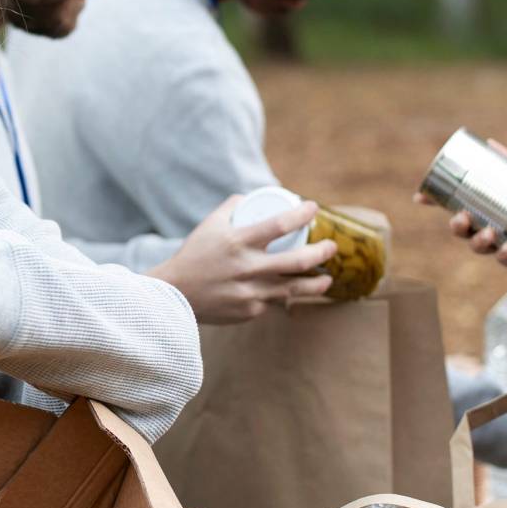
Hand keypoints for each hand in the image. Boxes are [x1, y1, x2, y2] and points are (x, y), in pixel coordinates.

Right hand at [147, 196, 336, 324]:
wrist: (175, 294)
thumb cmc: (194, 254)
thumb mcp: (210, 225)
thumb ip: (232, 208)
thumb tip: (253, 197)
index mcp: (237, 242)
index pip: (279, 224)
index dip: (301, 214)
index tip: (313, 208)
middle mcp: (247, 267)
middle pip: (298, 260)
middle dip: (322, 252)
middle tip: (331, 247)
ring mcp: (250, 292)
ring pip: (295, 288)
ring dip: (316, 284)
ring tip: (327, 279)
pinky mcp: (250, 310)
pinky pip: (274, 302)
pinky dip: (282, 295)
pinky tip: (290, 293)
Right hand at [414, 139, 506, 269]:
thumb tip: (490, 143)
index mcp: (480, 210)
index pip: (452, 206)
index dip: (434, 203)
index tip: (420, 197)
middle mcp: (484, 228)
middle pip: (461, 230)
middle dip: (457, 225)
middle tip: (462, 217)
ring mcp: (497, 244)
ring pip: (478, 246)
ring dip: (478, 240)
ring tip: (489, 232)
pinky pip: (505, 260)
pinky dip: (504, 254)